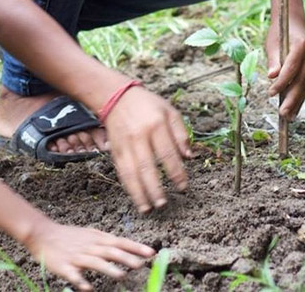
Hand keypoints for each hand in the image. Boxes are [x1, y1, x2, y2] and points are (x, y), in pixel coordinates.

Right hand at [25, 220, 153, 290]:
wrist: (42, 234)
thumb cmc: (69, 236)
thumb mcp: (89, 234)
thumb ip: (106, 241)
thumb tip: (126, 247)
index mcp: (96, 239)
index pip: (119, 242)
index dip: (135, 247)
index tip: (151, 253)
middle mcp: (89, 246)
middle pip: (109, 251)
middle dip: (125, 257)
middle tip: (140, 264)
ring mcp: (76, 256)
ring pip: (94, 262)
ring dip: (107, 268)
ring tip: (120, 275)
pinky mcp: (64, 266)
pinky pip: (73, 275)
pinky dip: (80, 281)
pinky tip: (88, 288)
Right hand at [105, 86, 190, 212]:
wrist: (116, 97)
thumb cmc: (147, 105)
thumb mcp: (169, 111)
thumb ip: (181, 133)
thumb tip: (189, 157)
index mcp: (156, 124)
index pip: (168, 153)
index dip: (176, 173)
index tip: (183, 186)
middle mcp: (139, 135)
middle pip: (147, 166)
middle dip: (155, 188)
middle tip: (163, 204)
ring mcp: (125, 143)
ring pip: (131, 172)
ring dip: (139, 193)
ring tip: (148, 208)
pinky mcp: (114, 149)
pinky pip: (121, 171)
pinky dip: (128, 187)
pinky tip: (135, 197)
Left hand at [266, 19, 304, 119]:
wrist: (294, 25)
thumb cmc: (279, 33)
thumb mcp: (272, 43)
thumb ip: (273, 60)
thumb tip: (271, 76)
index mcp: (301, 46)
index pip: (291, 68)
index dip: (281, 82)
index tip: (270, 93)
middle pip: (301, 80)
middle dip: (291, 98)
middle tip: (283, 113)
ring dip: (297, 101)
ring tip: (288, 116)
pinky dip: (300, 96)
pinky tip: (294, 109)